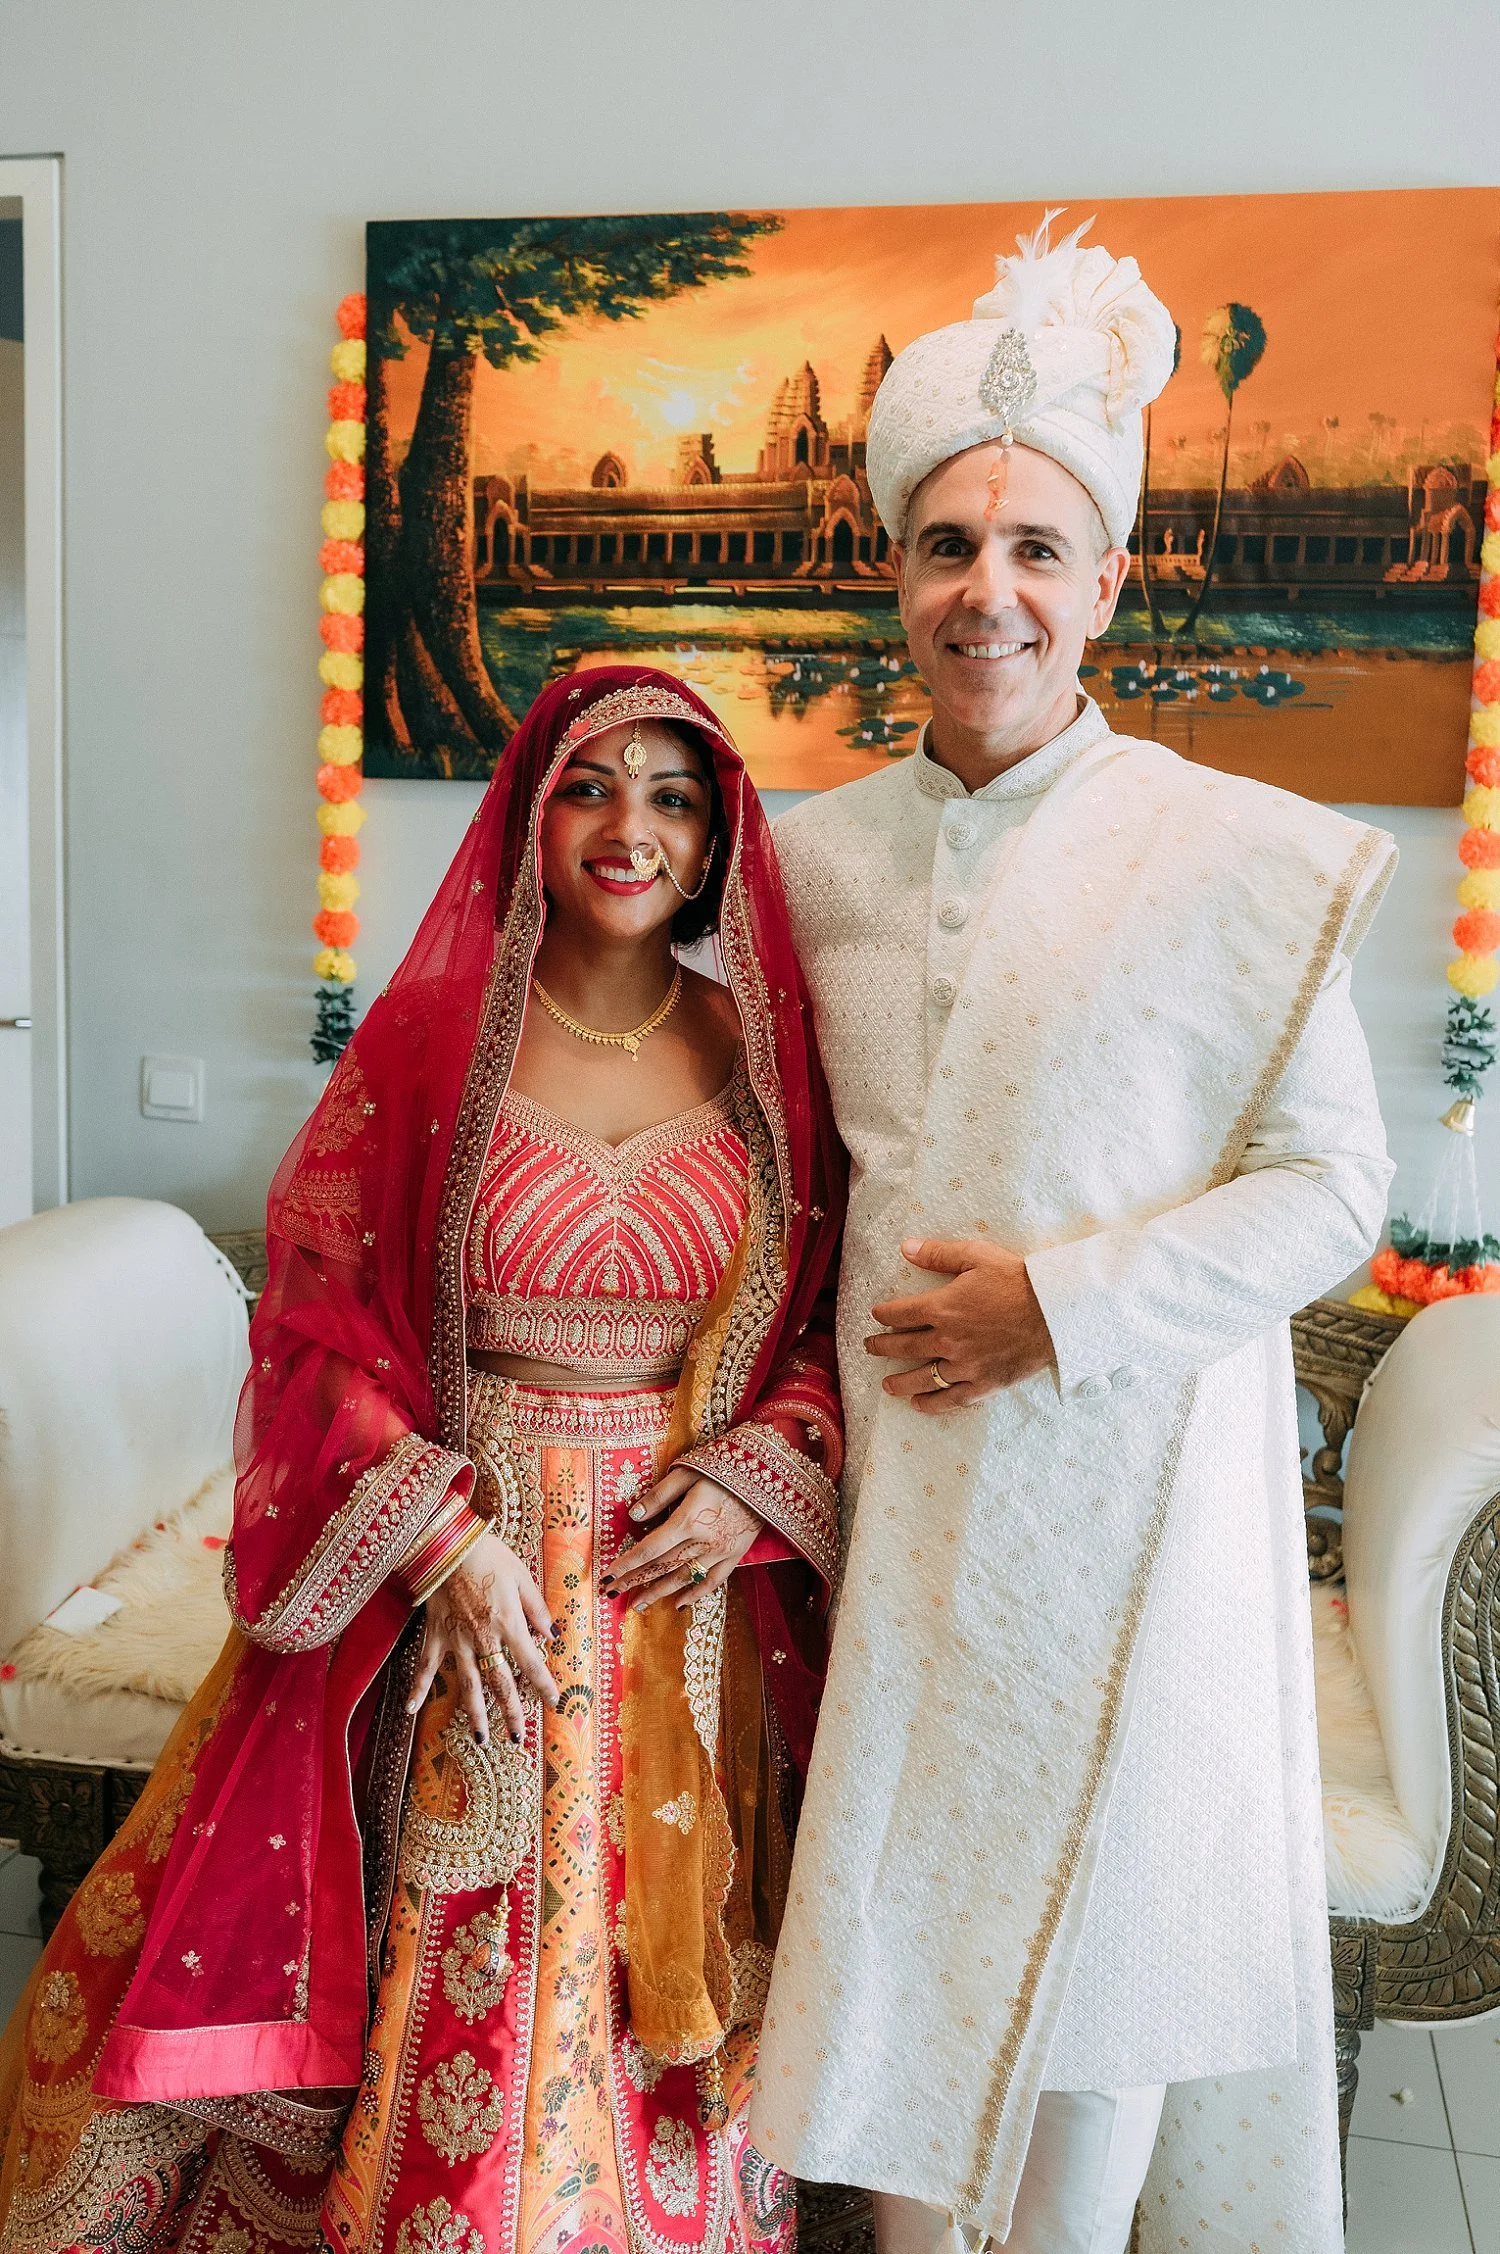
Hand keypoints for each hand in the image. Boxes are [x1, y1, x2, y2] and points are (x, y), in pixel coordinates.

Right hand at [408, 1525, 558, 1746]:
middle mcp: (484, 1639)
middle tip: (518, 1738)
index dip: (544, 1685)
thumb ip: (538, 1609)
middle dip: (511, 1713)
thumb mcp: (523, 1577)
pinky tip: (410, 1711)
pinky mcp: (435, 1635)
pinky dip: (416, 1689)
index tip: (553, 1703)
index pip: (532, 1664)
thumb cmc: (489, 1555)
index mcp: (509, 1624)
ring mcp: (457, 1640)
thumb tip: (552, 1635)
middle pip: (501, 1684)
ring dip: (475, 1715)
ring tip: (482, 1740)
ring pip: (468, 1685)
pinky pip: (425, 1667)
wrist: (448, 1543)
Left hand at [599, 1467, 760, 1611]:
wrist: (768, 1473)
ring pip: (684, 1578)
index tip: (608, 1576)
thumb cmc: (723, 1467)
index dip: (627, 1564)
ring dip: (659, 1592)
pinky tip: (679, 1603)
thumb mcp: (687, 1471)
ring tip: (638, 1604)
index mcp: (688, 1520)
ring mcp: (721, 1551)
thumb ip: (659, 1495)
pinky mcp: (736, 1555)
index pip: (650, 1549)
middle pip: (663, 1567)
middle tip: (614, 1593)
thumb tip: (633, 1515)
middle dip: (636, 1581)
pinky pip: (713, 1581)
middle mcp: (704, 1541)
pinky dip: (695, 1594)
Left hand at [865, 1235, 1054, 1412]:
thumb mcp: (977, 1256)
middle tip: (870, 1348)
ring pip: (923, 1378)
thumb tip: (906, 1247)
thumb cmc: (1018, 1280)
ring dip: (900, 1381)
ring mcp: (965, 1366)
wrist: (1056, 1312)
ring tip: (886, 1385)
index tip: (876, 1315)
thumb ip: (939, 1254)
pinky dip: (932, 1404)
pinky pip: (951, 1399)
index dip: (884, 1314)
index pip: (900, 1313)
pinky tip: (919, 1404)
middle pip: (905, 1346)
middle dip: (882, 1347)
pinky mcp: (984, 1384)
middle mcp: (948, 1340)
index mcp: (943, 1308)